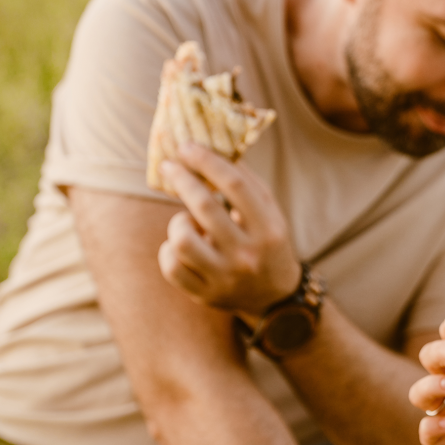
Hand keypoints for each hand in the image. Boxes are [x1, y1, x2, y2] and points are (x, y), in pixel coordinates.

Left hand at [157, 144, 301, 315]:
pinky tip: (180, 246)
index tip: (188, 147)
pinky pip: (170, 267)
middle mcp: (248, 255)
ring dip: (179, 223)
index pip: (235, 185)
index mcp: (269, 230)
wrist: (275, 297)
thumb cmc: (267, 243)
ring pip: (182, 239)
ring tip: (187, 222)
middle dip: (182, 179)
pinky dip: (169, 251)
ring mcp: (225, 278)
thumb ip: (246, 184)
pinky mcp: (205, 294)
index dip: (207, 161)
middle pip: (204, 206)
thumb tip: (211, 149)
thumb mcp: (270, 213)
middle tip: (170, 166)